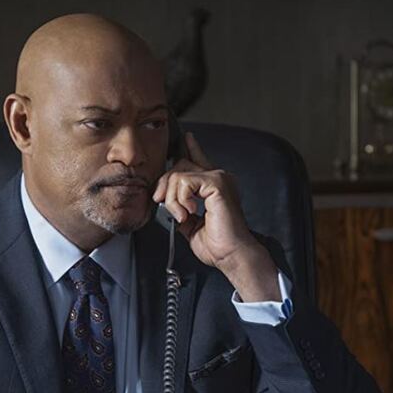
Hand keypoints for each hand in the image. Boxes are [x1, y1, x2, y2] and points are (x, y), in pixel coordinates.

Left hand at [152, 133, 279, 301]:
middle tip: (161, 202)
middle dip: (164, 184)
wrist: (231, 255)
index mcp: (214, 187)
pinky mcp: (217, 183)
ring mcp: (219, 178)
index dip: (190, 147)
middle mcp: (219, 178)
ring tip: (182, 215)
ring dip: (172, 198)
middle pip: (180, 165)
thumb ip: (180, 209)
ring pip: (179, 173)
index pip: (199, 159)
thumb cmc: (218, 245)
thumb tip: (166, 202)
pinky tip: (189, 212)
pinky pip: (185, 181)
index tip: (186, 137)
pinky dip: (180, 199)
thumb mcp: (190, 224)